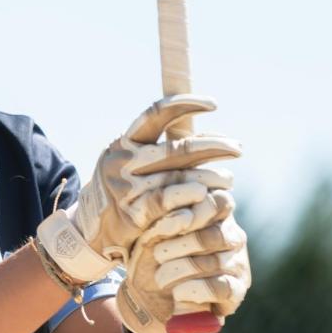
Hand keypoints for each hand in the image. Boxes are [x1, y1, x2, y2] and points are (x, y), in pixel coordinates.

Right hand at [36, 95, 240, 283]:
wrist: (92, 228)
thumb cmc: (123, 189)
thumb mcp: (128, 162)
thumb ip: (157, 149)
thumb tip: (204, 135)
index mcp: (124, 143)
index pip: (156, 114)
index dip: (185, 104)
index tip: (213, 105)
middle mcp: (124, 161)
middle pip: (177, 148)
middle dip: (213, 146)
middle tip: (238, 148)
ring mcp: (127, 187)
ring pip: (179, 177)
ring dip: (210, 177)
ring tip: (228, 180)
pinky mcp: (134, 213)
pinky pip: (169, 202)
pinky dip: (190, 197)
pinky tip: (207, 195)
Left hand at [116, 190, 251, 332]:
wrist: (152, 293)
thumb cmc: (150, 253)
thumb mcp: (149, 231)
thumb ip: (160, 214)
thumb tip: (175, 209)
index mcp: (213, 212)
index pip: (219, 202)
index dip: (196, 212)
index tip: (166, 224)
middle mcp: (232, 234)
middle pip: (215, 235)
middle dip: (181, 245)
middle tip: (157, 254)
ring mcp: (238, 261)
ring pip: (216, 262)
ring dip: (182, 269)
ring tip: (160, 276)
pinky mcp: (238, 289)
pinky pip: (221, 288)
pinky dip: (195, 290)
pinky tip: (177, 292)